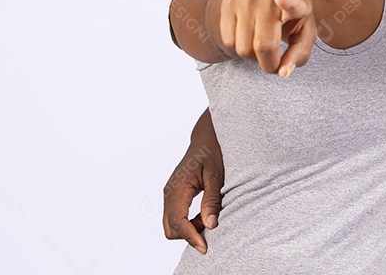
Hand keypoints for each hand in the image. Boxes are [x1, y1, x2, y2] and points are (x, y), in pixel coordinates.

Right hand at [163, 110, 224, 253]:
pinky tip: (204, 214)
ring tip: (209, 217)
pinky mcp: (173, 196)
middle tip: (211, 224)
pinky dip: (188, 222)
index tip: (205, 247)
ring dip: (189, 228)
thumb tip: (210, 225)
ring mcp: (169, 195)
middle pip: (171, 229)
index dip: (191, 237)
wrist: (205, 139)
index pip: (178, 221)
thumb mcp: (216, 175)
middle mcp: (169, 193)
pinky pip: (175, 217)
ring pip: (171, 226)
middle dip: (190, 234)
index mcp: (178, 187)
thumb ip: (212, 200)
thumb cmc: (212, 153)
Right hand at [208, 0, 315, 75]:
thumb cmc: (288, 17)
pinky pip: (228, 42)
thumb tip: (283, 72)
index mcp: (296, 0)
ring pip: (243, 48)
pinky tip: (246, 34)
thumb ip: (299, 54)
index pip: (292, 2)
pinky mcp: (227, 1)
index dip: (288, 1)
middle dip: (269, 63)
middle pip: (264, 46)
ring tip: (260, 40)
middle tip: (274, 60)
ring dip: (252, 56)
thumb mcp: (303, 32)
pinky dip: (237, 48)